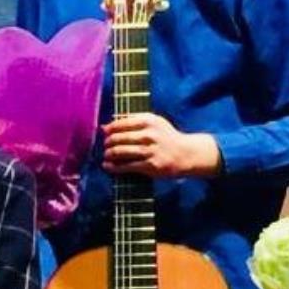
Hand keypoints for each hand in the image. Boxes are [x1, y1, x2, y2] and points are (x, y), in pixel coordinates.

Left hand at [102, 113, 220, 177]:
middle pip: (119, 138)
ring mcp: (149, 151)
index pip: (121, 123)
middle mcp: (149, 134)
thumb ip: (131, 121)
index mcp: (149, 121)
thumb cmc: (166, 136)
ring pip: (120, 152)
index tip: (106, 133)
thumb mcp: (153, 122)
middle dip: (108, 143)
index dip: (110, 129)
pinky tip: (108, 166)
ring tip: (106, 155)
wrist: (185, 154)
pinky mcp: (150, 165)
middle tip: (106, 145)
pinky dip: (114, 167)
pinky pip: (127, 166)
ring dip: (109, 154)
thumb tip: (104, 127)